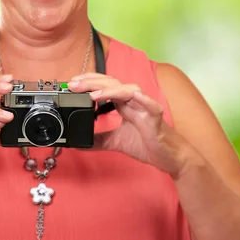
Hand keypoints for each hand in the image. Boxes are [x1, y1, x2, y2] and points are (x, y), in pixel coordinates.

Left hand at [67, 74, 189, 176]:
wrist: (168, 158)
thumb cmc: (146, 144)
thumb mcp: (115, 142)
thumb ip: (98, 139)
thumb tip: (79, 142)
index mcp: (123, 104)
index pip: (104, 86)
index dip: (88, 82)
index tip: (71, 84)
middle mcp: (133, 101)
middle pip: (111, 83)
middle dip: (92, 82)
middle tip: (73, 84)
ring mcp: (145, 106)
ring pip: (127, 89)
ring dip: (109, 89)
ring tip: (92, 94)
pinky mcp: (155, 115)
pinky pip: (147, 103)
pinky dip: (135, 98)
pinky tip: (124, 97)